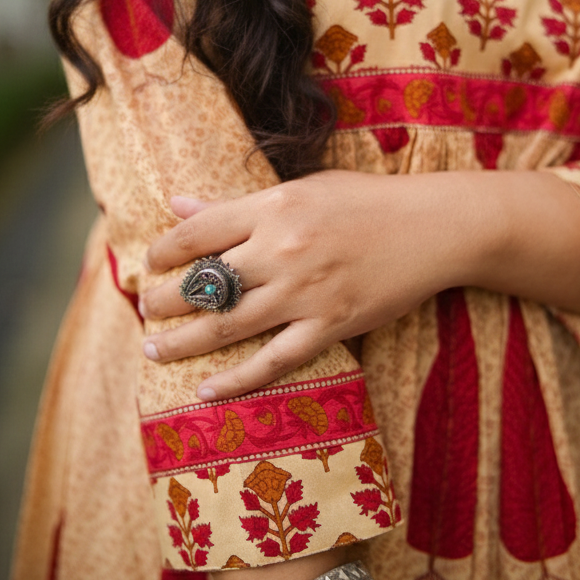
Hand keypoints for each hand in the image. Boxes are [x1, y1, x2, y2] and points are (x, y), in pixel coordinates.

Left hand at [140, 169, 471, 399]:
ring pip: (226, 326)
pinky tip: (206, 390)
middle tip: (146, 311)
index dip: (163, 252)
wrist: (432, 227)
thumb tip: (177, 204)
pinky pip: (274, 361)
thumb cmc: (365, 201)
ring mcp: (305, 292)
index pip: (196, 233)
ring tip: (154, 350)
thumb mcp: (299, 188)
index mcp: (272, 207)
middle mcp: (281, 249)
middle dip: (164, 301)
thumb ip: (236, 203)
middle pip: (202, 284)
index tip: (150, 264)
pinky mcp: (331, 326)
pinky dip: (236, 380)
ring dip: (183, 342)